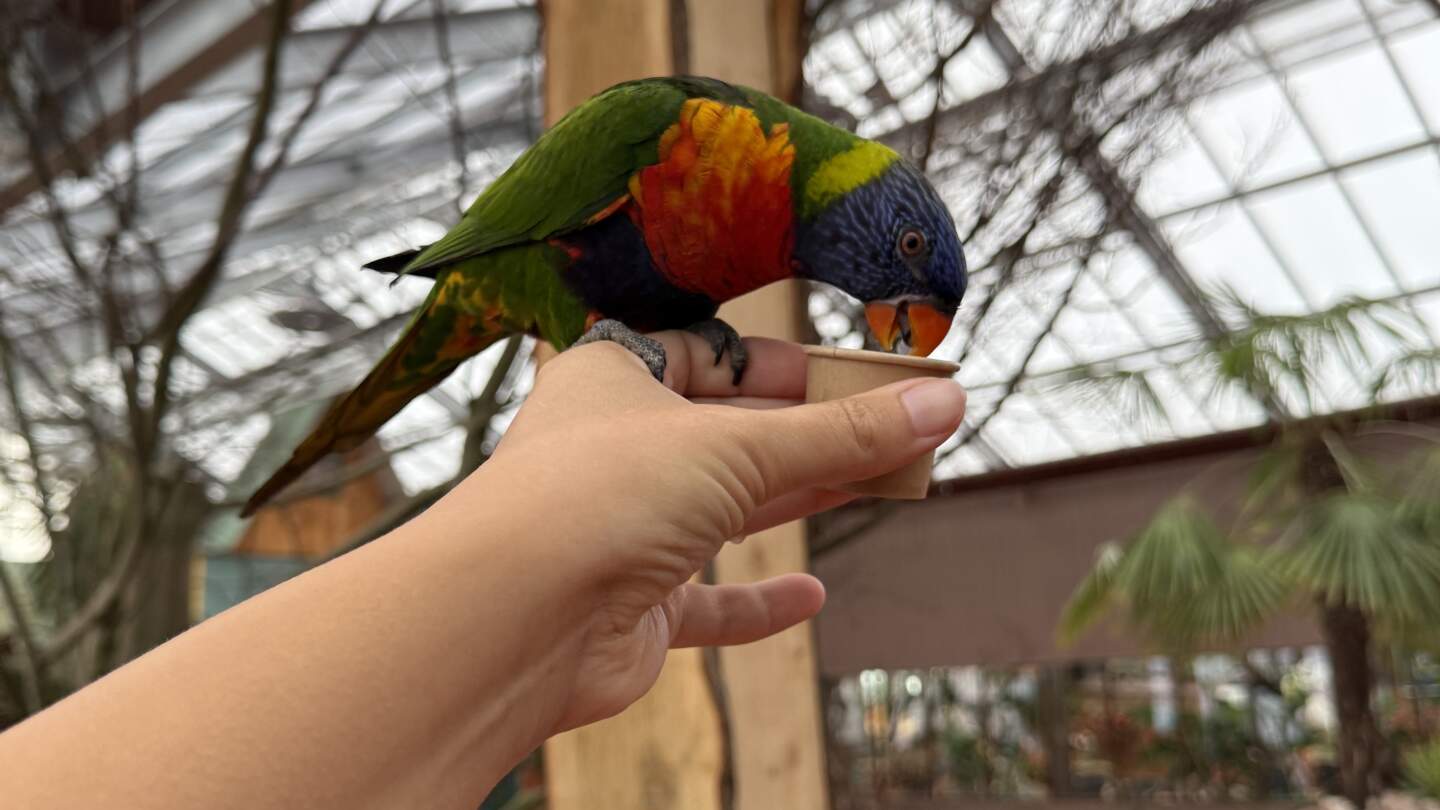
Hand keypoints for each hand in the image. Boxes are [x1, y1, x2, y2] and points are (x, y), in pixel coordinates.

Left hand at [432, 332, 965, 733]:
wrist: (512, 619)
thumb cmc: (601, 493)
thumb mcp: (740, 446)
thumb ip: (842, 434)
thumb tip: (944, 403)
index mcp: (613, 377)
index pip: (710, 354)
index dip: (786, 365)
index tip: (861, 376)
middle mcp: (611, 448)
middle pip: (730, 433)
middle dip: (814, 435)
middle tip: (898, 430)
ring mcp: (619, 530)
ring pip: (725, 511)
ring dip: (802, 502)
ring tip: (888, 486)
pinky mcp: (630, 607)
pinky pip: (704, 602)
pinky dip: (756, 601)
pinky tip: (810, 597)